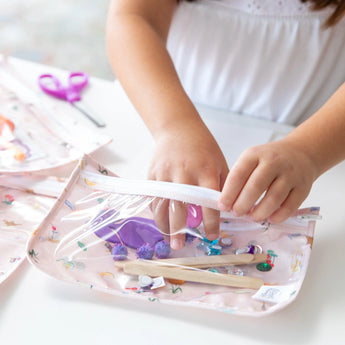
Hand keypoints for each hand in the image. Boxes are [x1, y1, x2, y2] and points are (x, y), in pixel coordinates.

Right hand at [148, 124, 228, 249]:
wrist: (179, 129)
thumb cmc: (203, 147)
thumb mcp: (220, 162)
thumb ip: (222, 186)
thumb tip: (228, 211)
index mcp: (205, 171)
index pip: (208, 202)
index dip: (210, 222)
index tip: (212, 236)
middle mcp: (184, 173)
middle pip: (181, 207)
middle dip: (180, 229)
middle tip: (181, 246)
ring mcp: (165, 174)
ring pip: (163, 205)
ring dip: (164, 225)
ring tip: (168, 240)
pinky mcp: (153, 174)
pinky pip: (153, 197)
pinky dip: (156, 212)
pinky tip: (161, 223)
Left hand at [218, 138, 318, 222]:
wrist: (300, 153)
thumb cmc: (269, 160)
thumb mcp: (251, 160)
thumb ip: (239, 178)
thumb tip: (226, 203)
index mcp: (255, 154)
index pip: (238, 174)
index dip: (229, 193)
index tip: (222, 206)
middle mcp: (273, 162)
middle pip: (255, 187)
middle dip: (242, 204)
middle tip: (236, 213)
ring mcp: (290, 174)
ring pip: (273, 198)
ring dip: (260, 212)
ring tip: (252, 217)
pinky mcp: (303, 187)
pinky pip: (290, 206)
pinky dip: (278, 216)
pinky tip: (269, 219)